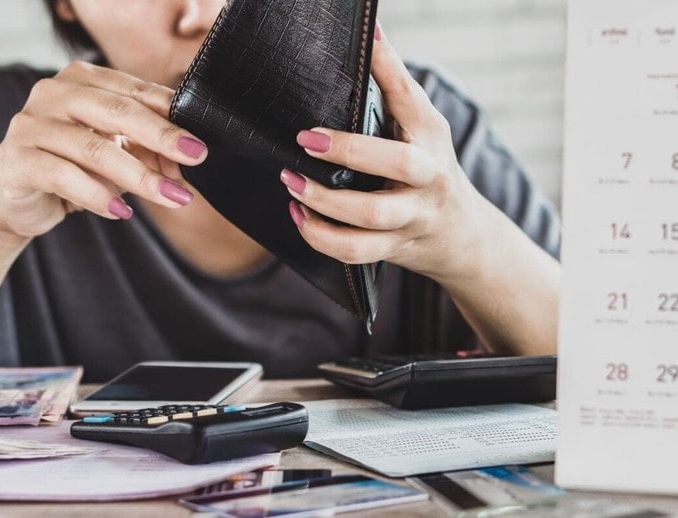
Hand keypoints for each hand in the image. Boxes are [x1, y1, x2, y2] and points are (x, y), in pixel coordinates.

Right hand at [0, 61, 205, 237]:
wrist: (17, 198)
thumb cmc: (73, 167)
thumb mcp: (118, 153)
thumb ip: (150, 150)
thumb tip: (189, 161)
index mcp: (82, 79)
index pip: (135, 91)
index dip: (172, 114)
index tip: (202, 142)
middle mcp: (53, 92)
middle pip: (117, 111)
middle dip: (162, 137)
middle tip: (195, 158)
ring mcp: (29, 124)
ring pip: (94, 148)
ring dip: (139, 176)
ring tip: (172, 197)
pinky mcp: (14, 159)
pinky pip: (62, 176)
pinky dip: (97, 195)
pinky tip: (122, 212)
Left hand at [280, 24, 483, 280]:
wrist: (461, 235)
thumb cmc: (430, 170)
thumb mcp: (423, 129)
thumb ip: (395, 88)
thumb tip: (371, 33)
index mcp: (431, 137)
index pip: (410, 97)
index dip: (386, 67)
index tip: (362, 43)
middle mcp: (427, 177)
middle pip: (397, 164)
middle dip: (350, 151)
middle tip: (306, 139)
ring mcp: (412, 216)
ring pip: (370, 216)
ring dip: (325, 201)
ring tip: (292, 182)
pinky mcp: (393, 246)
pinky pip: (355, 249)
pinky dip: (320, 236)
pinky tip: (299, 216)